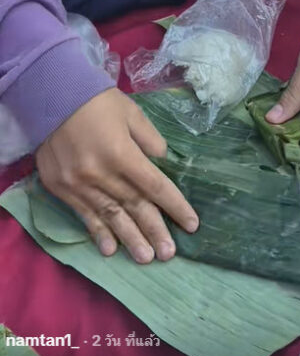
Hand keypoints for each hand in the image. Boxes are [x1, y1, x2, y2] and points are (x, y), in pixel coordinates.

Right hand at [36, 88, 198, 263]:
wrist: (52, 97)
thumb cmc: (98, 102)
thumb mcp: (132, 113)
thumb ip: (150, 141)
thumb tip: (162, 164)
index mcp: (122, 153)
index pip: (154, 186)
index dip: (174, 206)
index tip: (191, 224)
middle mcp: (100, 173)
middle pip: (134, 206)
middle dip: (154, 230)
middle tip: (169, 254)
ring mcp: (78, 184)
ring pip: (110, 216)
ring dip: (129, 239)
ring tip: (146, 258)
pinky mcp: (61, 188)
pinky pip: (83, 215)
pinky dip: (98, 233)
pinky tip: (110, 250)